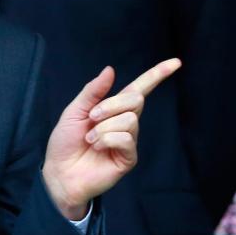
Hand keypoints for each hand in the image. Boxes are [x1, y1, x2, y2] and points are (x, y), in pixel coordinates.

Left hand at [43, 59, 181, 219]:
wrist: (59, 172)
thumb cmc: (65, 143)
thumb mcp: (75, 110)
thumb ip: (93, 91)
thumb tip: (111, 69)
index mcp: (114, 108)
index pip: (141, 88)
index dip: (158, 74)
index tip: (176, 62)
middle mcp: (125, 122)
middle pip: (136, 99)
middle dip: (110, 105)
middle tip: (91, 118)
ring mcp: (129, 140)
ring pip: (129, 119)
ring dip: (104, 127)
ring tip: (90, 139)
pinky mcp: (128, 157)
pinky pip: (126, 138)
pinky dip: (107, 139)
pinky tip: (97, 147)